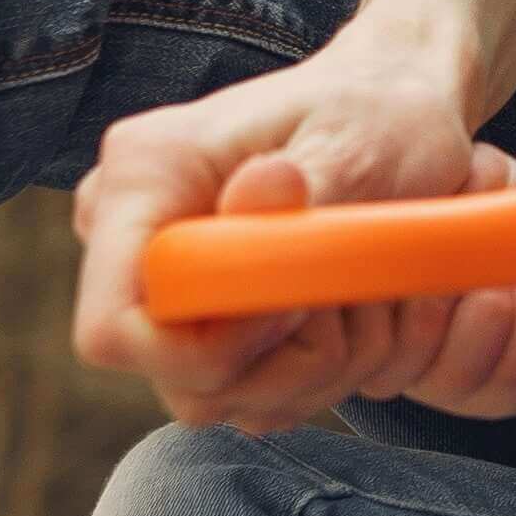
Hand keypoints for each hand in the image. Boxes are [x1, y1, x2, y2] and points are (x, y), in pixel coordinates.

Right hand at [72, 50, 515, 430]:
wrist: (397, 116)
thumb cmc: (378, 114)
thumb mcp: (360, 139)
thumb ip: (312, 184)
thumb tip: (265, 187)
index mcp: (144, 173)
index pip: (117, 330)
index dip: (210, 351)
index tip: (297, 307)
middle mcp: (135, 239)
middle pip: (183, 384)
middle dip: (287, 364)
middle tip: (356, 295)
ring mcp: (168, 291)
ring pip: (229, 401)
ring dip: (318, 370)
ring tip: (367, 293)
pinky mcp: (208, 327)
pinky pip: (256, 400)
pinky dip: (321, 374)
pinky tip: (352, 311)